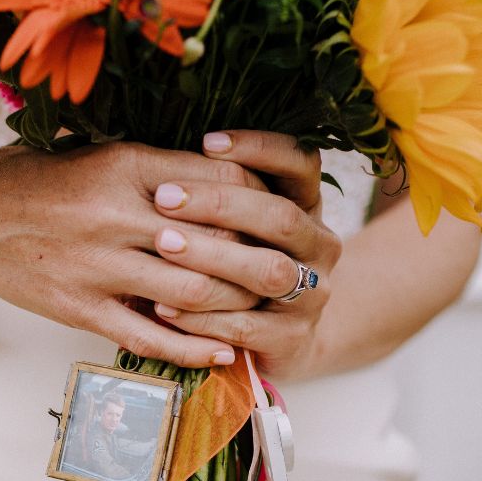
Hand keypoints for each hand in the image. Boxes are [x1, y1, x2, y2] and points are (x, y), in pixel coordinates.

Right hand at [0, 141, 273, 367]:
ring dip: (235, 306)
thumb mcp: (101, 156)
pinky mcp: (80, 307)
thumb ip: (162, 169)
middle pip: (219, 242)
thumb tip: (234, 181)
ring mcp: (97, 265)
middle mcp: (116, 214)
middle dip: (260, 260)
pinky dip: (194, 350)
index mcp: (126, 165)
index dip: (261, 204)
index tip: (276, 218)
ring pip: (193, 292)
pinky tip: (223, 351)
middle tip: (287, 272)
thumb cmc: (39, 182)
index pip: (223, 183)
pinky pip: (150, 336)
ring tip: (259, 310)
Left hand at [148, 131, 343, 379]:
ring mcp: (312, 294)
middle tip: (165, 197)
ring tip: (162, 245)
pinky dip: (202, 316)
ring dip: (213, 256)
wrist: (274, 338)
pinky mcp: (292, 338)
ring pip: (268, 271)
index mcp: (307, 206)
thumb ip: (216, 187)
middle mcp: (319, 246)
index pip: (300, 164)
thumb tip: (165, 152)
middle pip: (281, 217)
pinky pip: (246, 325)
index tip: (207, 142)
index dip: (259, 149)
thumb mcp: (234, 220)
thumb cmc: (236, 261)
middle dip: (222, 204)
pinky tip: (162, 304)